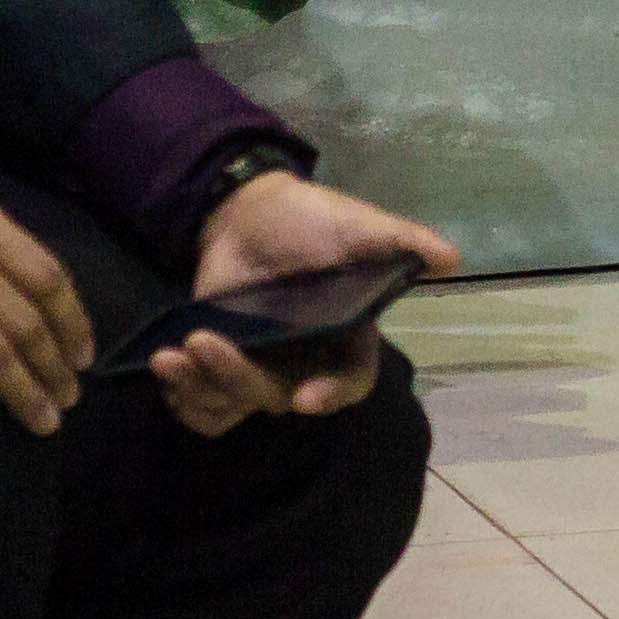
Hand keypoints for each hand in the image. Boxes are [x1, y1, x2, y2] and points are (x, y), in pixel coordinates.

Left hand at [151, 170, 462, 437]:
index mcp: (346, 335)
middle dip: (238, 378)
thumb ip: (401, 242)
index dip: (332, 394)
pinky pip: (205, 407)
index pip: (350, 380)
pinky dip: (182, 397)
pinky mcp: (223, 364)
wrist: (248, 211)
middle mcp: (306, 360)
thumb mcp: (358, 224)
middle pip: (278, 396)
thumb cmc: (312, 218)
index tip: (304, 397)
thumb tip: (452, 257)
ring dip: (201, 390)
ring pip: (235, 406)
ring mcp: (262, 365)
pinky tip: (165, 366)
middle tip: (204, 344)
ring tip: (171, 359)